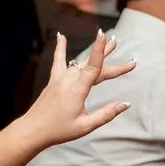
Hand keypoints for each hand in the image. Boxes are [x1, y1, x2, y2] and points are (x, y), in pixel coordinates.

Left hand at [19, 33, 134, 145]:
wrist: (32, 130)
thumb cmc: (58, 130)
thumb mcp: (85, 126)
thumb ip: (106, 114)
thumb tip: (126, 104)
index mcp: (77, 90)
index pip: (93, 67)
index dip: (100, 50)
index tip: (105, 35)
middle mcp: (68, 80)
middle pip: (93, 65)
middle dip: (114, 62)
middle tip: (132, 59)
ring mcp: (60, 79)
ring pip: (81, 61)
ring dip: (96, 52)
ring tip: (110, 41)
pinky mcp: (54, 81)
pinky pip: (58, 61)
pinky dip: (60, 48)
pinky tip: (61, 36)